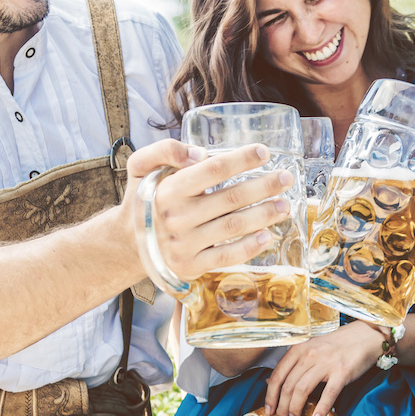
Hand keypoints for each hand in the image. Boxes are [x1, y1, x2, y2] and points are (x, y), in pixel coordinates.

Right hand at [123, 140, 291, 282]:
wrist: (128, 242)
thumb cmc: (145, 199)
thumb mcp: (141, 166)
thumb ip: (164, 150)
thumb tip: (200, 153)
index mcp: (167, 190)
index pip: (212, 170)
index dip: (241, 159)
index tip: (264, 151)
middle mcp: (175, 217)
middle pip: (230, 198)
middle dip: (263, 186)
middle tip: (286, 178)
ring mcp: (183, 244)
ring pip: (232, 227)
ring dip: (264, 215)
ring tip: (284, 204)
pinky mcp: (190, 265)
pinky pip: (225, 256)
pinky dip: (249, 247)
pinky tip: (267, 235)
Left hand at [263, 322, 384, 415]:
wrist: (365, 336)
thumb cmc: (336, 345)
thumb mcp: (310, 349)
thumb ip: (292, 364)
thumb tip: (271, 382)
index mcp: (300, 349)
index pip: (278, 375)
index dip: (271, 396)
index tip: (269, 410)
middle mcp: (310, 354)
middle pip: (288, 386)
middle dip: (282, 407)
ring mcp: (326, 363)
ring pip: (302, 390)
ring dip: (295, 409)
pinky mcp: (342, 372)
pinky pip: (328, 395)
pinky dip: (321, 410)